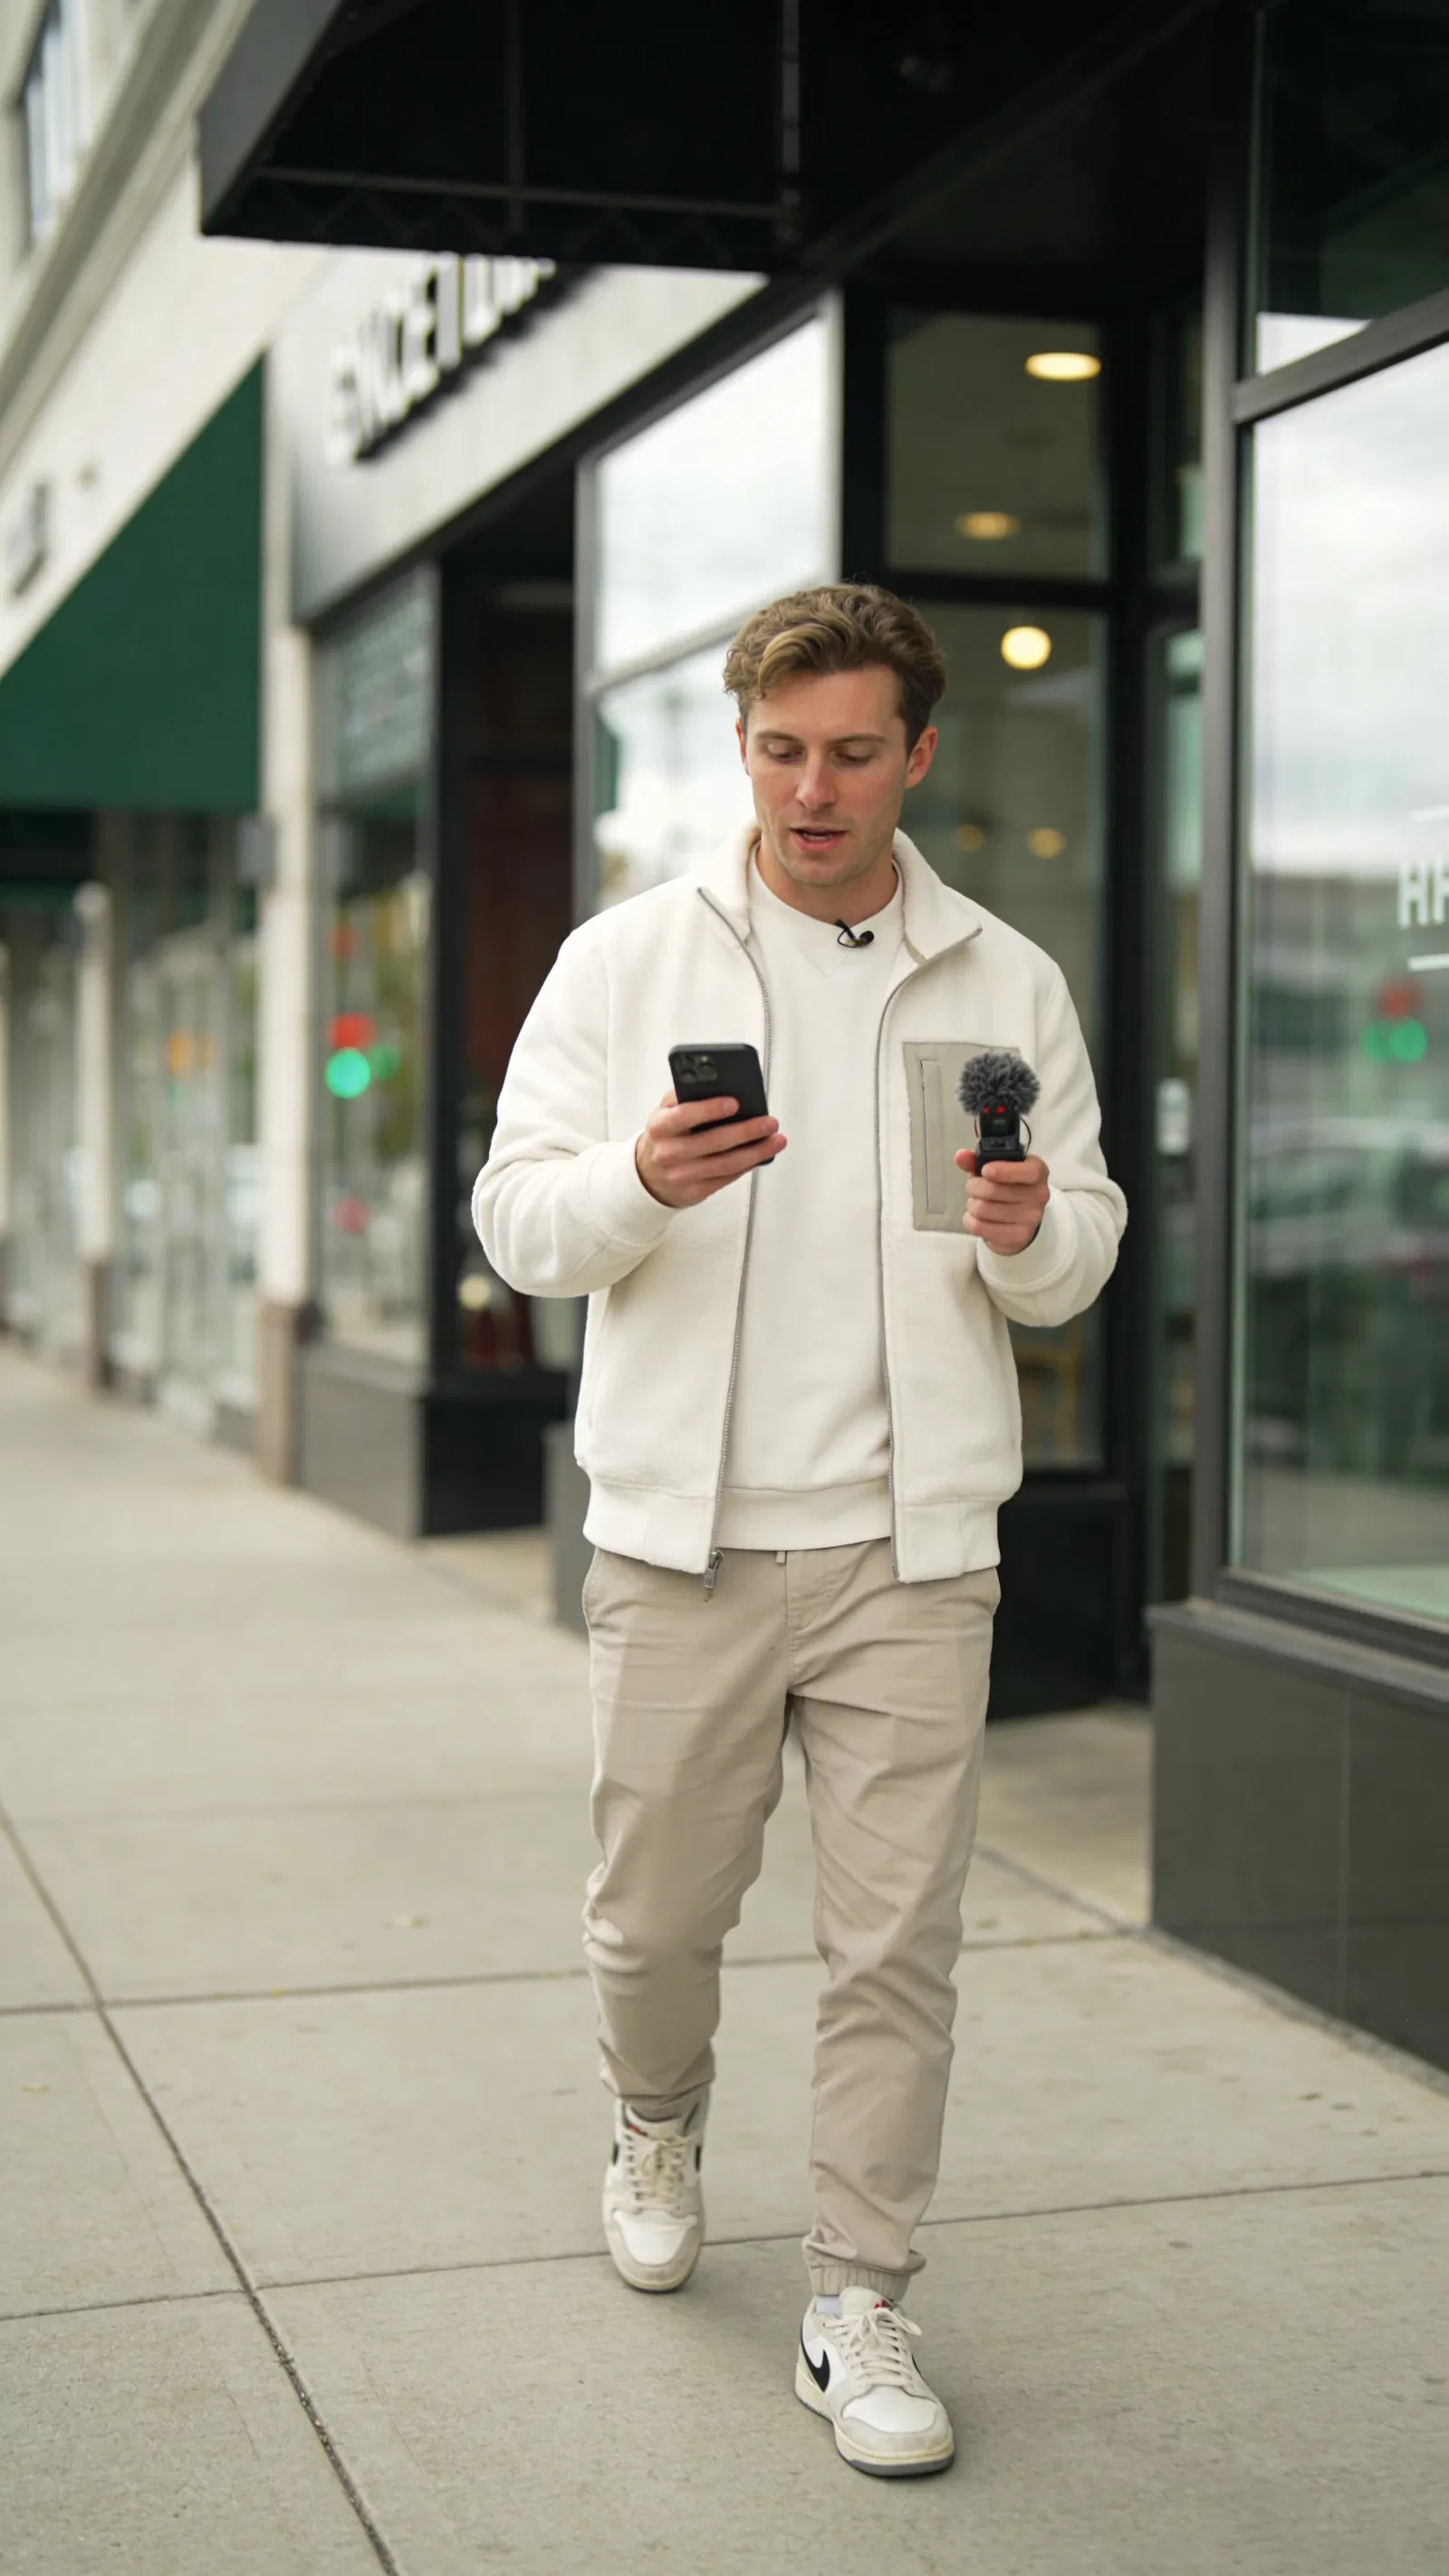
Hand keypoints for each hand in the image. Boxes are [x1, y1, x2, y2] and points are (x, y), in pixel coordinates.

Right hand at [636, 1091, 786, 1207]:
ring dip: (756, 1152)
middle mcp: (669, 1152)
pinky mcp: (695, 1192)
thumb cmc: (665, 1136)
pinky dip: (748, 1166)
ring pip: (726, 1164)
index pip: (684, 1115)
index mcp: (661, 1126)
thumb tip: (720, 1084)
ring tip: (776, 1140)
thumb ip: (685, 1096)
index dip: (709, 1109)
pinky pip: (727, 1178)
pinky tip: (762, 1155)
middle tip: (769, 1122)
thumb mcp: (665, 1112)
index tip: (734, 1103)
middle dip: (746, 1131)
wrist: (648, 1175)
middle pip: (713, 1142)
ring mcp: (682, 1175)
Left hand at [956, 1150, 1049, 1253]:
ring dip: (972, 1205)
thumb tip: (961, 1156)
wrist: (1021, 1218)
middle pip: (993, 1190)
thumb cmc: (1008, 1187)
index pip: (1028, 1171)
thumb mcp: (996, 1169)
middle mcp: (1039, 1195)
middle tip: (974, 1188)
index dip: (1004, 1170)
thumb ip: (977, 1160)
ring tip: (977, 1203)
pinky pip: (980, 1227)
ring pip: (983, 1209)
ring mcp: (1031, 1218)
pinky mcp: (1019, 1236)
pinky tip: (978, 1217)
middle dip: (974, 1187)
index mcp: (1037, 1172)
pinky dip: (971, 1221)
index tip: (985, 1170)